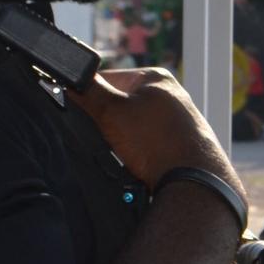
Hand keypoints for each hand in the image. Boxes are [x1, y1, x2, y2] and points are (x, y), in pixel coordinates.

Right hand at [67, 68, 242, 196]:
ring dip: (120, 144)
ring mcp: (176, 123)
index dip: (88, 96)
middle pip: (119, 106)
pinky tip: (135, 166)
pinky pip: (145, 148)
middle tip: (103, 140)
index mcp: (155, 78)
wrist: (194, 184)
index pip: (108, 79)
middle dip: (106, 124)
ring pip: (130, 130)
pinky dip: (135, 157)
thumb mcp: (112, 111)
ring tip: (122, 155)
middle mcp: (170, 97)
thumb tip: (69, 79)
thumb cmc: (158, 142)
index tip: (77, 113)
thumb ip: (88, 91)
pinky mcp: (179, 148)